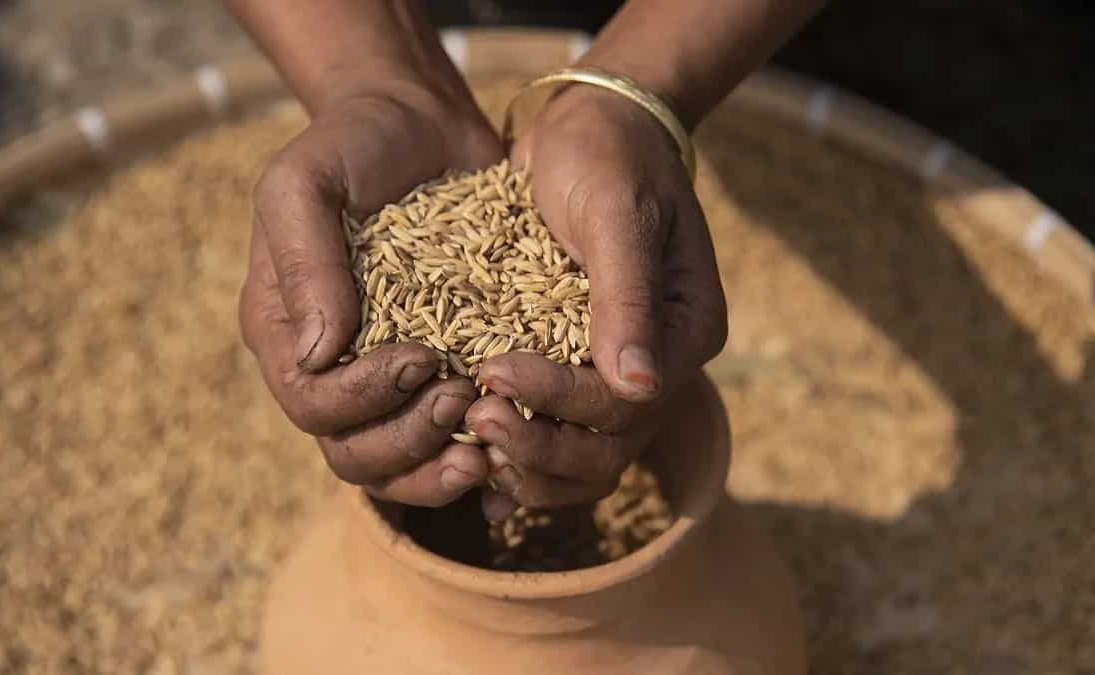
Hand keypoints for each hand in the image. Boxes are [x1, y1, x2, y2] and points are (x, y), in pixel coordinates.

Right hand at [239, 80, 502, 506]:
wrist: (419, 122)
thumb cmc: (352, 144)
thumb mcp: (306, 183)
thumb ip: (306, 261)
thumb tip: (321, 354)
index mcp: (285, 331)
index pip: (311, 403)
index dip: (365, 399)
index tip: (424, 358)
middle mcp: (329, 368)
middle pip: (352, 453)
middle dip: (409, 440)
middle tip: (466, 398)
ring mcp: (383, 378)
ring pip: (396, 466)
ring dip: (439, 470)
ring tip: (492, 449)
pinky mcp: (439, 372)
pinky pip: (445, 441)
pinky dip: (475, 453)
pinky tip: (513, 441)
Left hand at [467, 86, 727, 519]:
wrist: (587, 129)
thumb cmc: (605, 155)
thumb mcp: (615, 212)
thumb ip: (624, 296)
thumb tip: (639, 387)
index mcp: (686, 329)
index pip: (625, 400)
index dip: (557, 399)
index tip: (491, 371)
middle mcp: (661, 365)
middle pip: (608, 449)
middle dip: (538, 447)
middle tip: (474, 418)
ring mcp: (620, 374)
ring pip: (586, 462)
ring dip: (529, 469)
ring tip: (471, 447)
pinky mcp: (580, 371)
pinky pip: (563, 440)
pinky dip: (525, 467)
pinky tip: (482, 485)